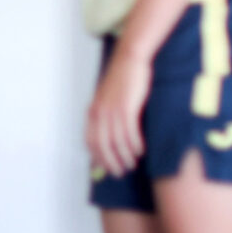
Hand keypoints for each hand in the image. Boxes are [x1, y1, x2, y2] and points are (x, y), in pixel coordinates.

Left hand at [86, 50, 152, 180]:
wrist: (130, 59)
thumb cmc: (121, 80)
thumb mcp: (108, 99)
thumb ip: (105, 115)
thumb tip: (108, 136)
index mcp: (92, 112)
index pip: (90, 141)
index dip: (98, 157)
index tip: (106, 168)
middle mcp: (99, 113)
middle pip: (102, 146)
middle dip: (111, 162)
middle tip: (121, 173)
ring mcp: (112, 110)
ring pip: (117, 142)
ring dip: (125, 156)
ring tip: (132, 164)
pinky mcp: (126, 107)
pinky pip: (130, 132)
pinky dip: (135, 145)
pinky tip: (140, 151)